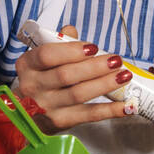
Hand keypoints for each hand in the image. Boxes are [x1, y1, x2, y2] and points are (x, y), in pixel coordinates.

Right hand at [14, 23, 135, 131]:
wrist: (29, 113)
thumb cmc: (41, 79)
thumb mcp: (42, 60)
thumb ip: (58, 43)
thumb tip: (70, 31)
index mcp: (27, 65)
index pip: (47, 55)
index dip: (72, 50)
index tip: (93, 47)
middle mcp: (33, 86)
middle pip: (66, 75)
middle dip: (95, 67)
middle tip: (116, 60)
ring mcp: (46, 106)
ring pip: (79, 94)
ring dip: (105, 84)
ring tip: (124, 75)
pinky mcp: (59, 122)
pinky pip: (88, 115)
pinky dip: (110, 110)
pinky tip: (126, 105)